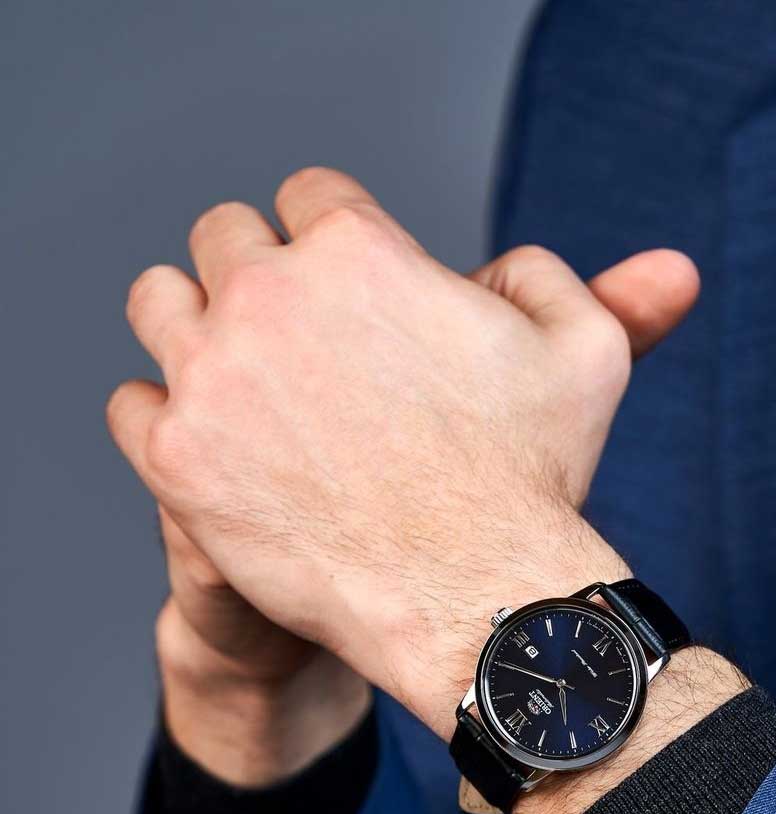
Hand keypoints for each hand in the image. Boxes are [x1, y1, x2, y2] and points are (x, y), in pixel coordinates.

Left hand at [108, 167, 698, 737]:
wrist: (480, 601)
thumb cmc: (536, 481)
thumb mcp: (590, 355)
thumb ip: (565, 277)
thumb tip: (538, 265)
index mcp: (359, 247)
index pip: (310, 196)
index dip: (333, 241)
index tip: (346, 290)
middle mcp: (270, 294)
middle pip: (223, 237)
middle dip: (260, 274)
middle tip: (295, 338)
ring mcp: (213, 377)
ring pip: (159, 302)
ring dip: (195, 325)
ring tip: (240, 377)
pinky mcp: (178, 459)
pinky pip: (130, 402)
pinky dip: (163, 416)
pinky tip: (213, 443)